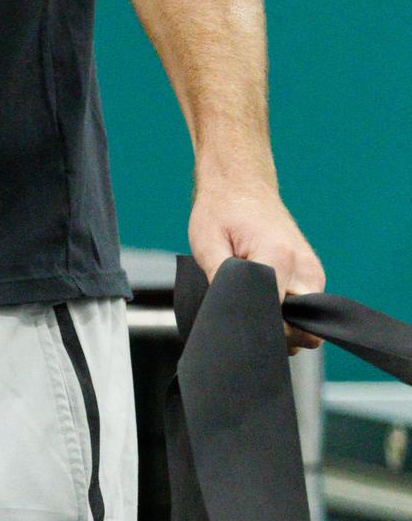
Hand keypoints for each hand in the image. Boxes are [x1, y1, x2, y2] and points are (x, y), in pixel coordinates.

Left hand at [190, 177, 325, 347]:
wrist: (241, 186)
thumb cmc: (221, 212)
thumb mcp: (208, 246)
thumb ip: (221, 284)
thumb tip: (232, 319)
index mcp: (278, 257)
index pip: (280, 319)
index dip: (259, 331)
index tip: (240, 327)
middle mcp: (304, 266)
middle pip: (301, 328)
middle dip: (275, 334)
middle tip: (244, 318)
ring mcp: (312, 270)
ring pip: (306, 322)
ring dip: (282, 325)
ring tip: (252, 304)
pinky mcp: (312, 272)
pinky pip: (306, 307)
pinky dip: (288, 313)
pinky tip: (263, 299)